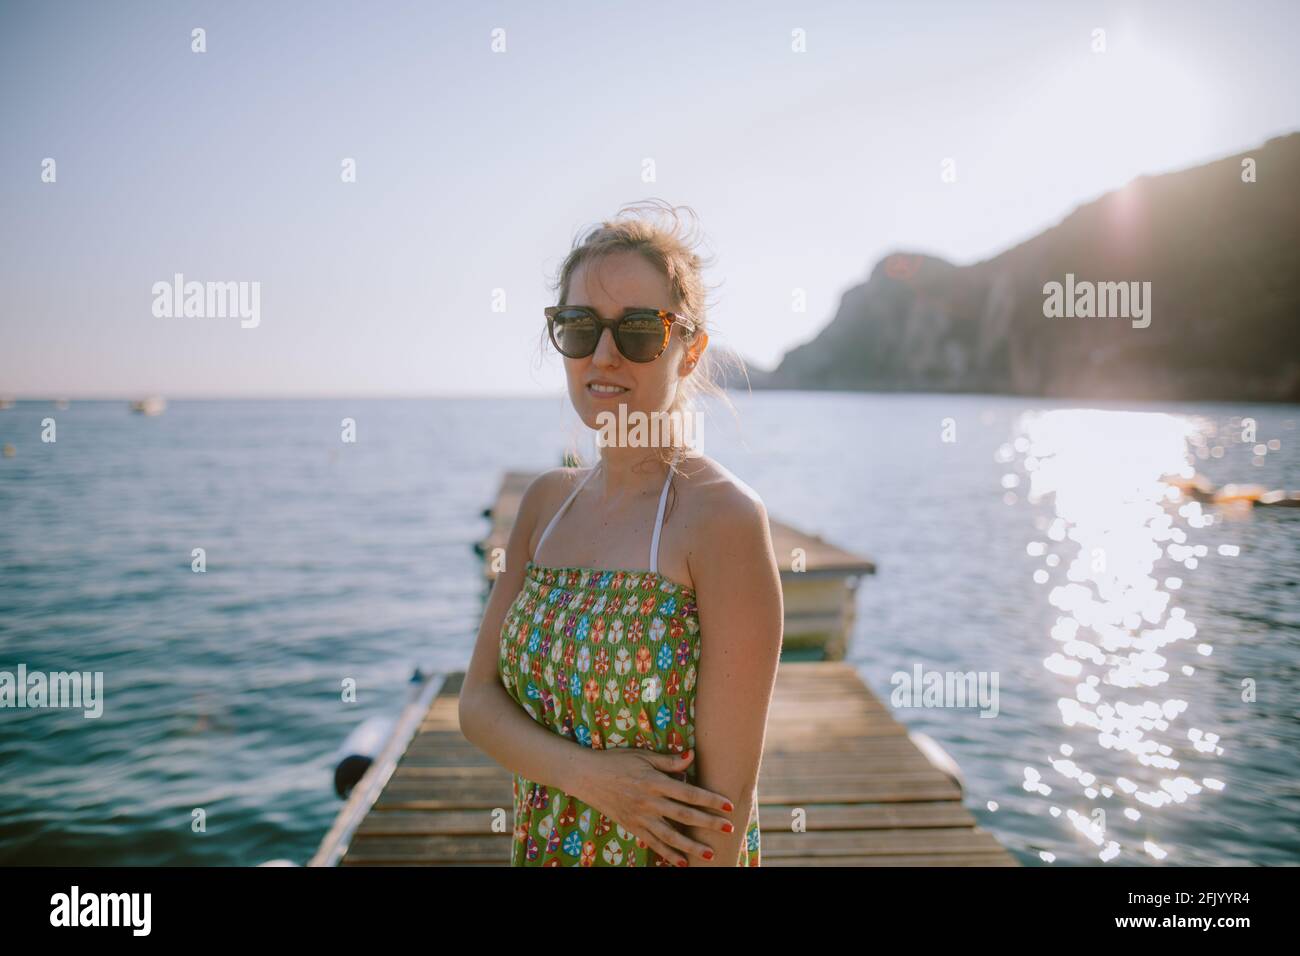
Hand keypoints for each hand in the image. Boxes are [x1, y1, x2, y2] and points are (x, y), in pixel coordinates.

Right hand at [575, 747, 734, 865]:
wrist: (586, 776)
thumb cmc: (616, 761)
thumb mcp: (643, 756)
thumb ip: (669, 761)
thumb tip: (692, 756)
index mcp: (655, 781)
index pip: (689, 793)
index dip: (710, 800)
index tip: (728, 805)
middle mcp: (649, 801)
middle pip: (685, 815)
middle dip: (709, 823)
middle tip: (729, 829)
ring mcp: (640, 816)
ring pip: (670, 835)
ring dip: (691, 846)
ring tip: (710, 854)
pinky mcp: (632, 826)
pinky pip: (652, 843)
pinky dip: (667, 854)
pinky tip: (682, 862)